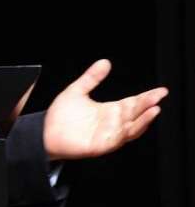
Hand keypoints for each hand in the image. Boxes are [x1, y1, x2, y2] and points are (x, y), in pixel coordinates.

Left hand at [43, 59, 167, 160]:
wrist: (45, 132)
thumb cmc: (61, 115)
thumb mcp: (77, 91)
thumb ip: (92, 77)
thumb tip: (105, 62)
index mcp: (109, 110)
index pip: (133, 103)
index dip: (147, 97)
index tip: (161, 91)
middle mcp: (112, 123)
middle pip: (135, 113)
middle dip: (148, 105)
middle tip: (159, 97)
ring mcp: (108, 135)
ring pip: (131, 128)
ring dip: (143, 120)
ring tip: (153, 110)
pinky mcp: (100, 145)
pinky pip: (116, 139)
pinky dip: (125, 133)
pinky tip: (131, 124)